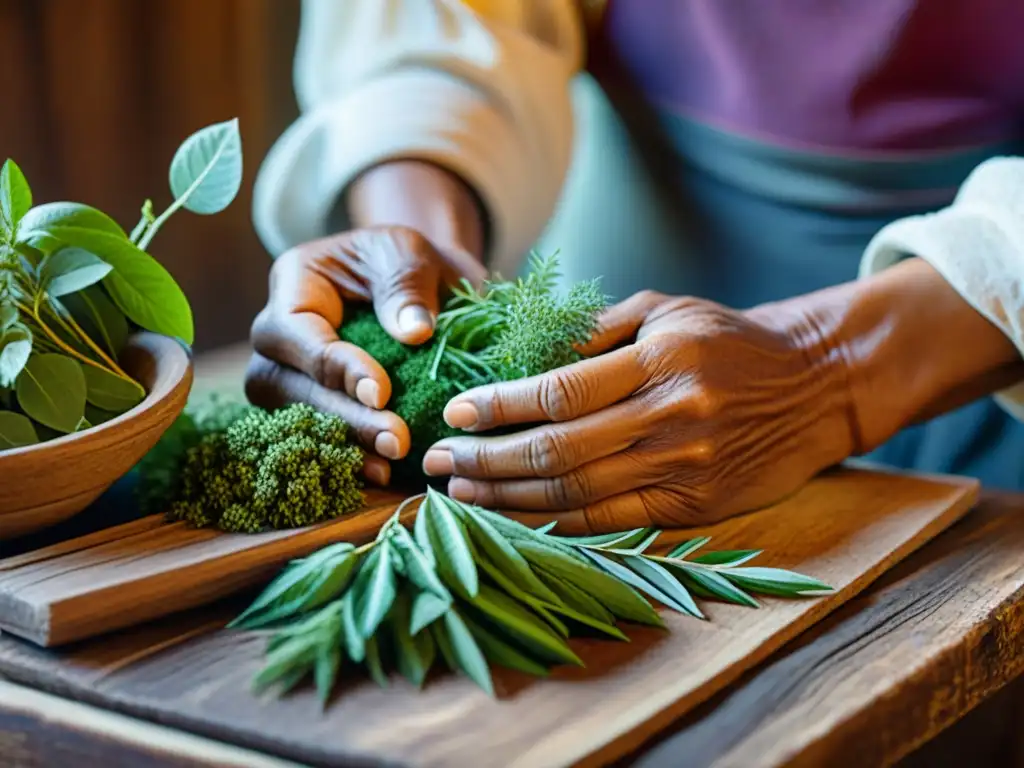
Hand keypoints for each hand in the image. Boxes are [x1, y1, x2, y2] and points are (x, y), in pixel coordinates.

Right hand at [245, 225, 486, 484]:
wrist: (423, 283)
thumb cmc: (408, 260)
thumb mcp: (411, 253)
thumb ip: (407, 285)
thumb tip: (414, 332)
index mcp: (295, 284)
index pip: (294, 331)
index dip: (333, 366)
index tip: (382, 392)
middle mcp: (280, 335)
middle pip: (287, 385)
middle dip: (341, 416)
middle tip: (394, 439)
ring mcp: (292, 374)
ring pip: (294, 420)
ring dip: (342, 445)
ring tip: (388, 464)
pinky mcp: (317, 406)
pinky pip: (318, 438)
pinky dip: (349, 458)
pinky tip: (383, 474)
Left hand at [421, 291, 856, 532]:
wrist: (815, 384)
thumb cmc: (729, 340)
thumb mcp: (667, 309)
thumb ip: (595, 330)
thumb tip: (518, 354)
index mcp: (660, 359)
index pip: (559, 391)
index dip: (499, 406)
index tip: (454, 413)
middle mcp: (672, 417)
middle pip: (557, 449)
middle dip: (485, 458)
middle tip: (435, 462)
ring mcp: (685, 468)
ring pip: (577, 492)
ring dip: (507, 497)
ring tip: (459, 492)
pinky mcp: (696, 507)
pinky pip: (612, 522)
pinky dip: (556, 523)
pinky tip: (514, 516)